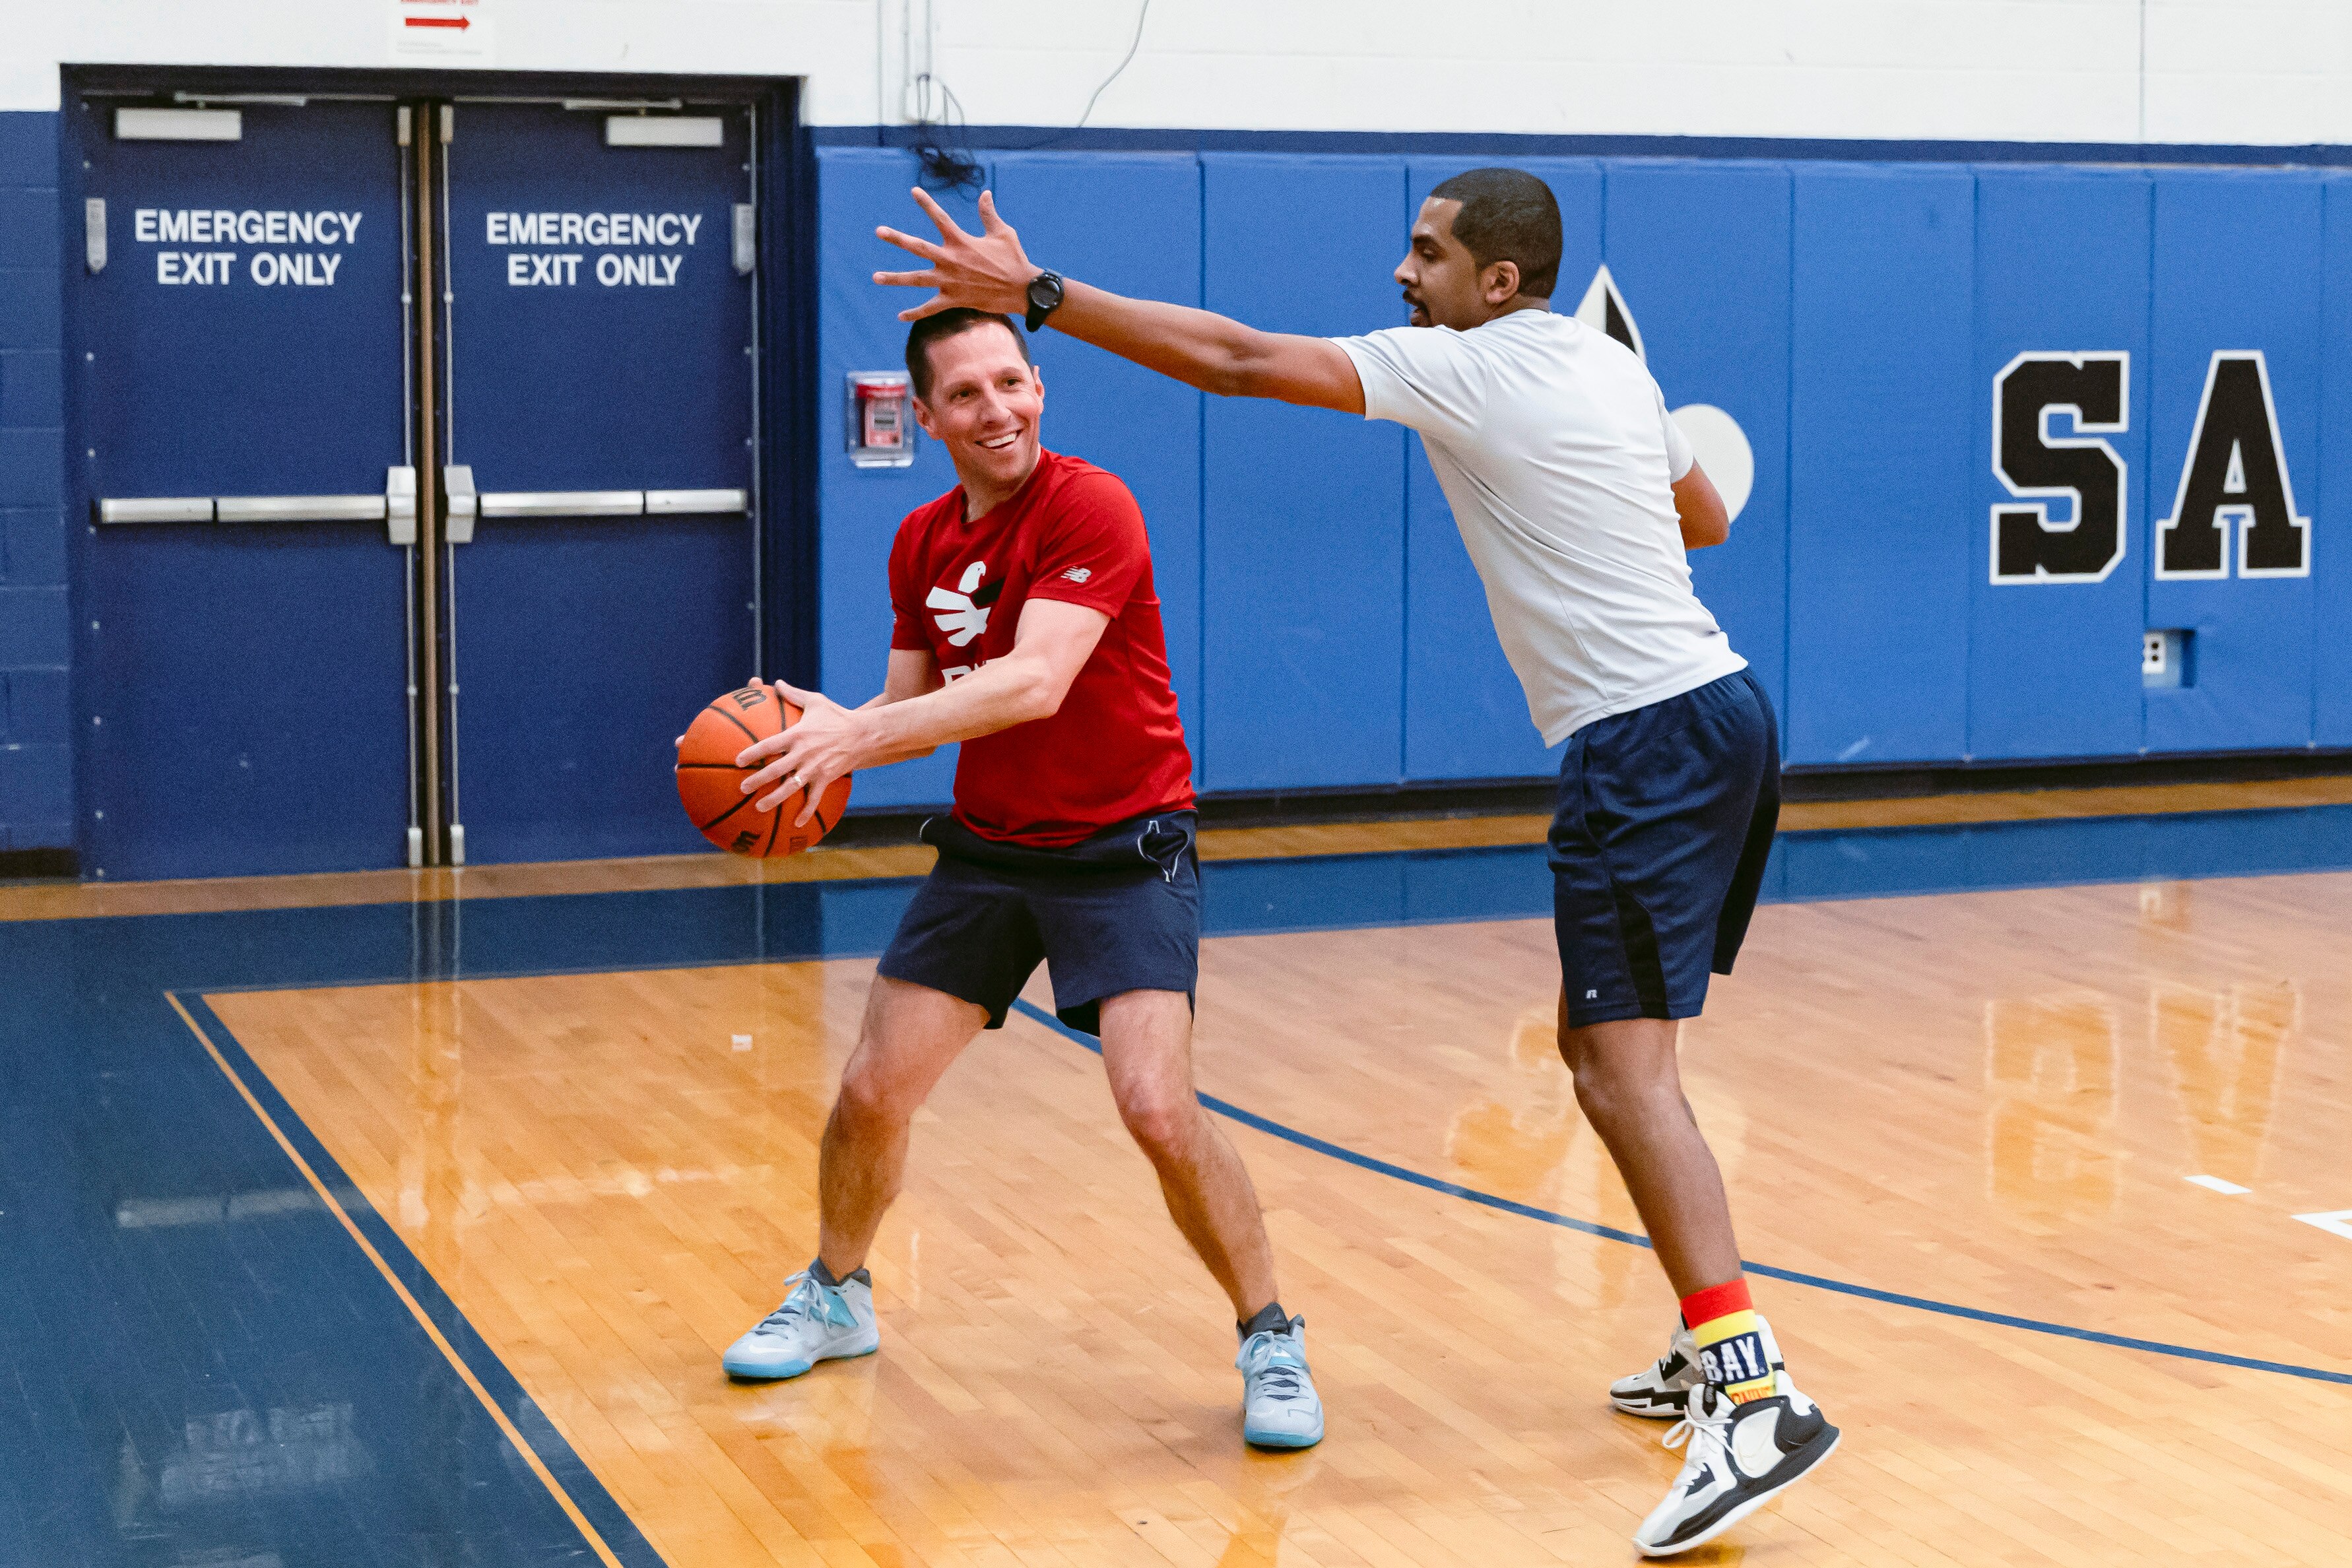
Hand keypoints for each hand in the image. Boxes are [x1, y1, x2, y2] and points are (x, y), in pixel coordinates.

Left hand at [736, 681, 869, 825]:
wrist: (863, 734)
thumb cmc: (837, 716)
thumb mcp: (815, 701)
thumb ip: (793, 694)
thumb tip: (775, 682)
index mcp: (797, 734)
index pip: (770, 744)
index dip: (753, 752)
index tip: (738, 760)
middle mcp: (803, 753)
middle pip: (775, 769)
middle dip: (757, 780)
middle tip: (742, 788)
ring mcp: (815, 768)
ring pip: (791, 787)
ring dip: (774, 799)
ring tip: (759, 807)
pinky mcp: (826, 778)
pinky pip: (814, 798)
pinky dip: (806, 811)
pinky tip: (797, 824)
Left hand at [874, 188, 1038, 322]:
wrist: (1022, 289)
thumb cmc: (1014, 259)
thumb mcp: (1002, 232)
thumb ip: (988, 213)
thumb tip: (985, 193)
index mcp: (961, 241)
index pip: (939, 217)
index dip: (926, 203)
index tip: (913, 190)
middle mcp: (951, 259)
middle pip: (917, 247)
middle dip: (897, 238)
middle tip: (878, 231)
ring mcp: (950, 281)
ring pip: (916, 279)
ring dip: (894, 278)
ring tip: (876, 277)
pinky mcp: (954, 299)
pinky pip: (930, 308)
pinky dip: (915, 312)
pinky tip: (900, 315)